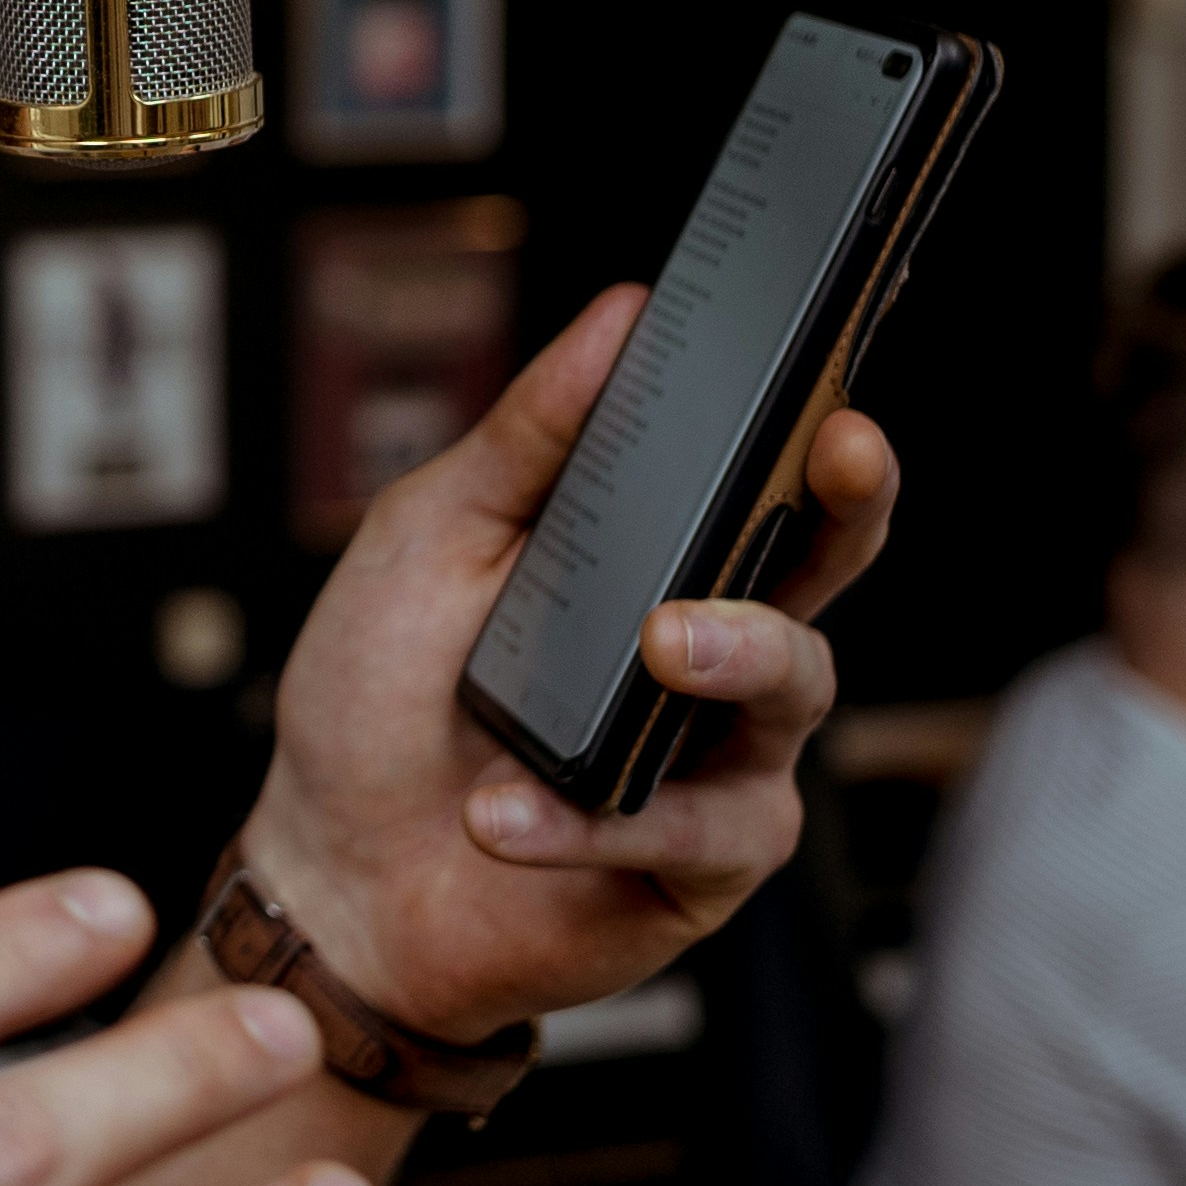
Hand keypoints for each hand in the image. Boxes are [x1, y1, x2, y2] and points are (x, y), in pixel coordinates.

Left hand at [233, 286, 895, 1044]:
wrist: (333, 869)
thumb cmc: (383, 696)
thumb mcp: (430, 538)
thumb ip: (528, 437)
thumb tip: (621, 315)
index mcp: (660, 558)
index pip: (770, 478)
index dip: (820, 431)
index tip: (830, 384)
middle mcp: (714, 652)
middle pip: (828, 566)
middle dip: (851, 504)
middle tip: (834, 456)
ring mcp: (721, 760)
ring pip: (796, 689)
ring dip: (734, 653)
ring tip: (659, 644)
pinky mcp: (698, 866)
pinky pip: (694, 830)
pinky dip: (594, 820)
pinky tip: (504, 811)